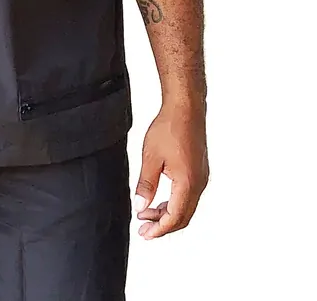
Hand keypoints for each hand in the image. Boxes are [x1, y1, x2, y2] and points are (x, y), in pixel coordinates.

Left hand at [134, 101, 208, 239]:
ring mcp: (201, 178)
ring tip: (147, 213)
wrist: (186, 108)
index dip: (158, 229)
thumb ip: (146, 185)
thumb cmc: (169, 128)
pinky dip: (175, 203)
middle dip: (163, 226)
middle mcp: (199, 184)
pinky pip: (189, 196)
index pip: (174, 217)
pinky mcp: (200, 171)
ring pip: (187, 207)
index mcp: (188, 183)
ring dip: (168, 214)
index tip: (144, 234)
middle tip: (144, 229)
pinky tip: (160, 200)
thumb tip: (140, 206)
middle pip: (183, 217)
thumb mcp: (150, 157)